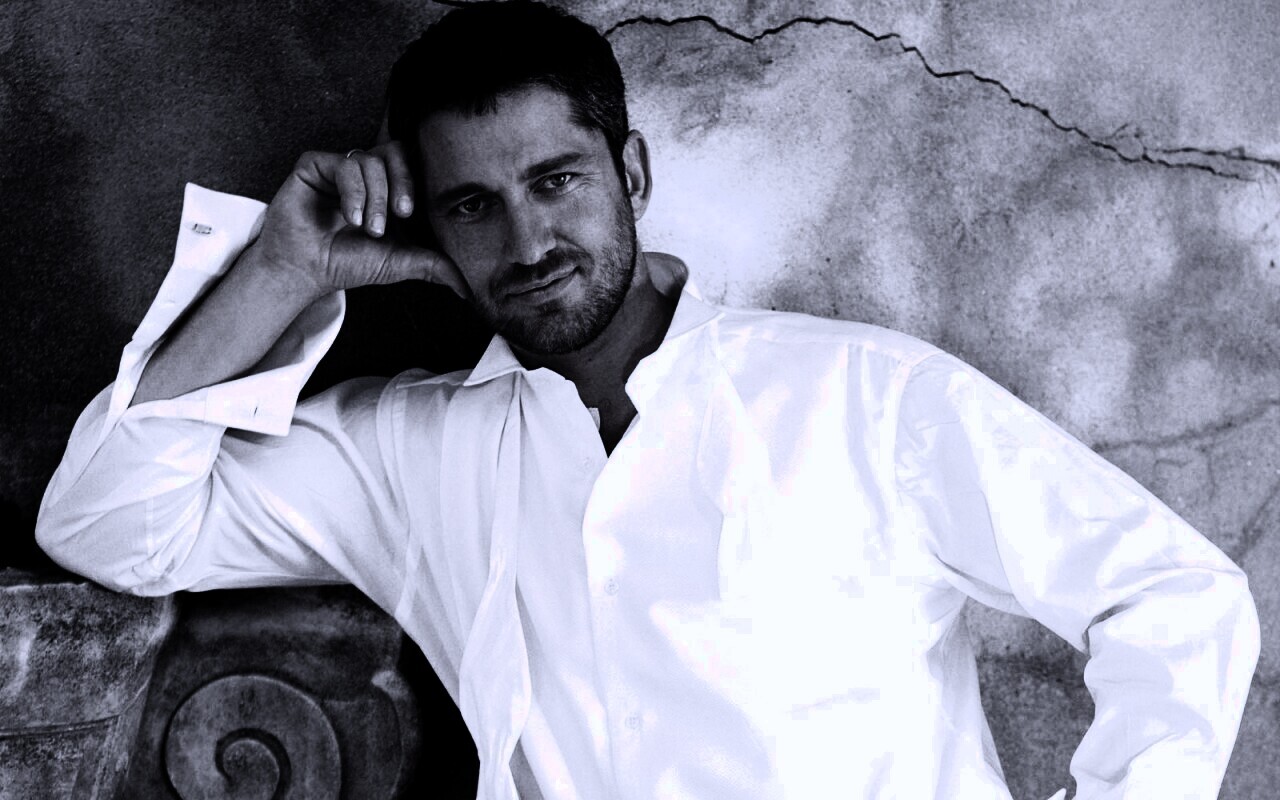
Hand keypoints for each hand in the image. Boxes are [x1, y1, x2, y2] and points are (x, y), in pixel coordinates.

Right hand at [250, 142, 468, 298]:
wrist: (306, 270)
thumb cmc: (348, 263)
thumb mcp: (400, 264)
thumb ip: (434, 266)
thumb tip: (469, 287)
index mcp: (390, 190)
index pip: (416, 166)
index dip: (422, 182)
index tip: (417, 214)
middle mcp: (369, 175)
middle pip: (398, 151)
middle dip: (405, 183)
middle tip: (402, 214)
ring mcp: (343, 168)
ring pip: (373, 160)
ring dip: (376, 197)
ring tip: (368, 228)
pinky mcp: (316, 164)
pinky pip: (346, 164)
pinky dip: (354, 192)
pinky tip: (350, 217)